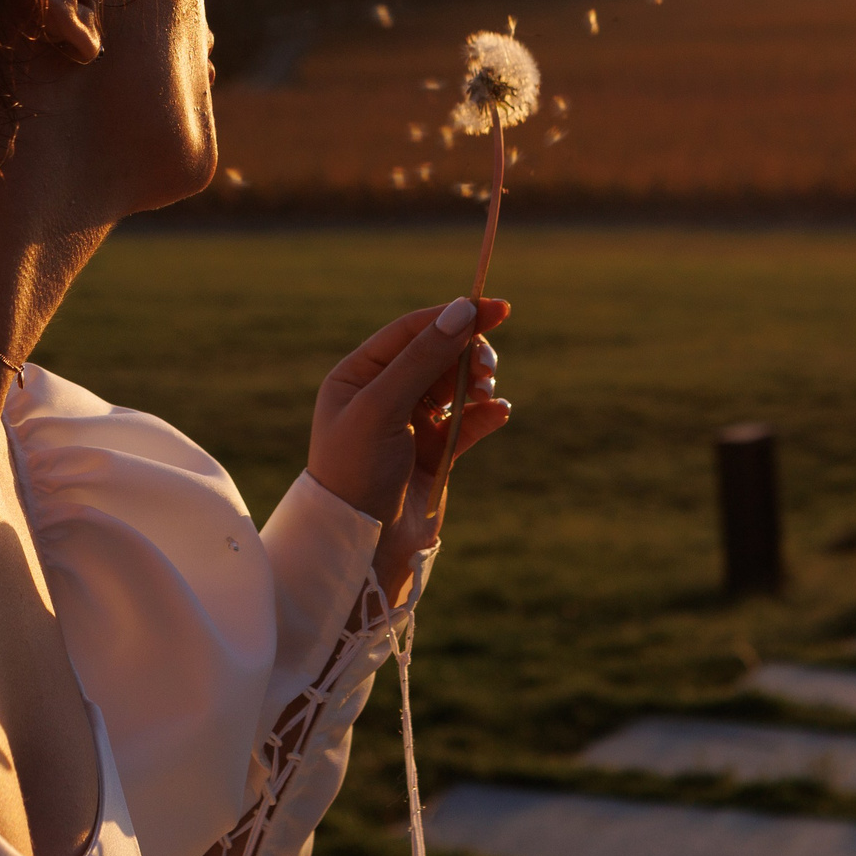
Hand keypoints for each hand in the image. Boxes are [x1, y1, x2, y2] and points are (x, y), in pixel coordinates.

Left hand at [307, 296, 512, 595]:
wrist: (362, 547)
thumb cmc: (357, 471)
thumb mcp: (382, 408)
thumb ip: (422, 359)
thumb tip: (462, 310)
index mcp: (358, 376)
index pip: (411, 331)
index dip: (454, 315)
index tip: (498, 307)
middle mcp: (383, 395)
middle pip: (438, 354)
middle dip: (468, 353)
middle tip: (486, 366)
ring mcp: (410, 424)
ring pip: (456, 385)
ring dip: (476, 382)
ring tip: (485, 393)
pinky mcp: (435, 453)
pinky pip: (469, 422)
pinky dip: (486, 414)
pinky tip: (499, 412)